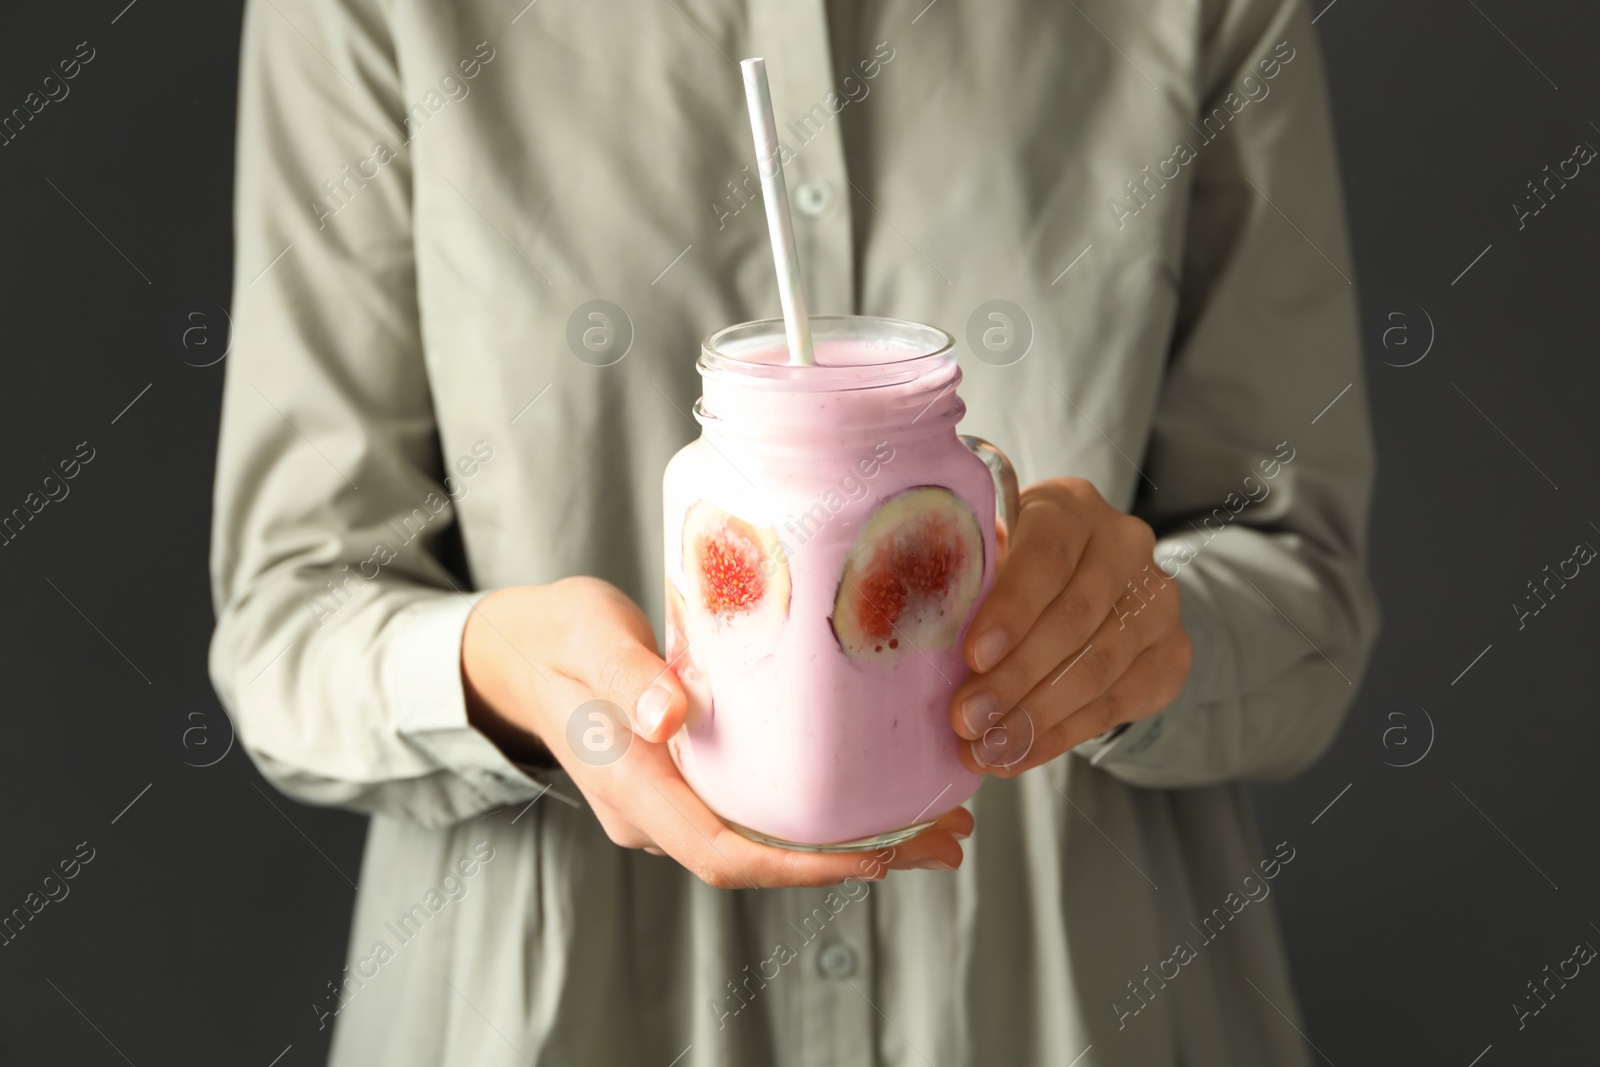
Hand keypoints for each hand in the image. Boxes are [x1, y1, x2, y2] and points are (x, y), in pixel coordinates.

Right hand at [462, 577, 971, 886]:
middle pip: (764, 861)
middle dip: (857, 859)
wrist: (521, 650)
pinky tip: (878, 789)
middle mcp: (658, 814)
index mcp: (632, 790)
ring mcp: (676, 804)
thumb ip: (628, 675)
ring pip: (769, 842)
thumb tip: (671, 717)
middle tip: (946, 838)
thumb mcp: (588, 638)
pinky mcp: (694, 782)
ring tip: (937, 821)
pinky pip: (764, 812)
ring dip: (852, 840)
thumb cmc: (556, 637)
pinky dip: (823, 811)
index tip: (880, 854)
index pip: (724, 853)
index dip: (804, 863)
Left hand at [948, 478, 1192, 775]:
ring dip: (1035, 716)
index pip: (1047, 553)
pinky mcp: (1172, 651)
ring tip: (986, 748)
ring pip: (1098, 666)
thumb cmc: (1015, 570)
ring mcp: (1157, 599)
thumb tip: (913, 622)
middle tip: (967, 719)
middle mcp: (1125, 544)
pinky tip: (1019, 754)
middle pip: (1073, 616)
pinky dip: (1063, 735)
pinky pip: (1118, 703)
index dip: (1012, 608)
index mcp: (1070, 506)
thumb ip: (966, 575)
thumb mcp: (990, 555)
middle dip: (1014, 676)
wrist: (1094, 589)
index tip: (973, 656)